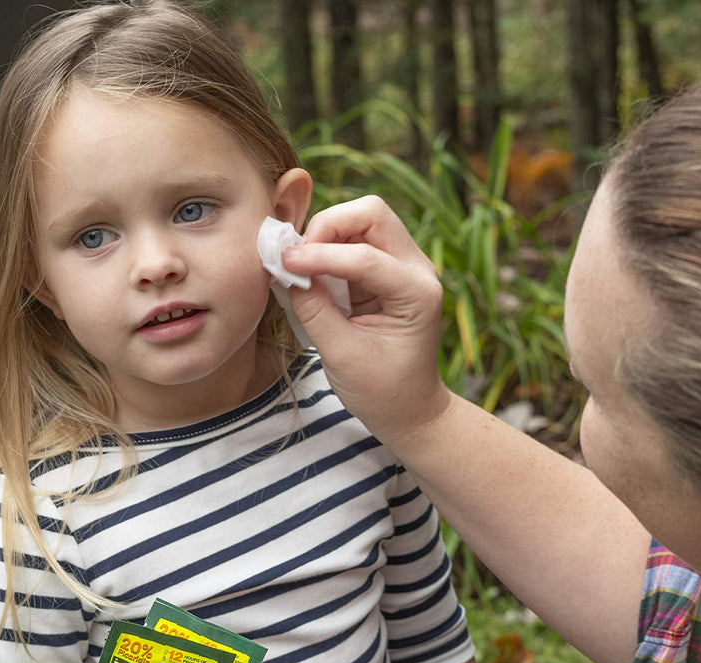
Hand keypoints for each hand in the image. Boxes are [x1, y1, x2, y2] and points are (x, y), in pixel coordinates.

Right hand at [283, 196, 451, 444]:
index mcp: (417, 293)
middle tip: (297, 258)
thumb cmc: (382, 391)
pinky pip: (353, 241)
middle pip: (371, 214)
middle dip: (328, 226)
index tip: (283, 264)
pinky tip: (309, 273)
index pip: (365, 255)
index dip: (319, 255)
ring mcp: (402, 266)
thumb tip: (285, 270)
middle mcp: (417, 269)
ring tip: (300, 267)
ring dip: (326, 236)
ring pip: (361, 221)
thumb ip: (313, 309)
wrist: (408, 409)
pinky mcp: (384, 271)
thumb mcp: (342, 356)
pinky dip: (327, 249)